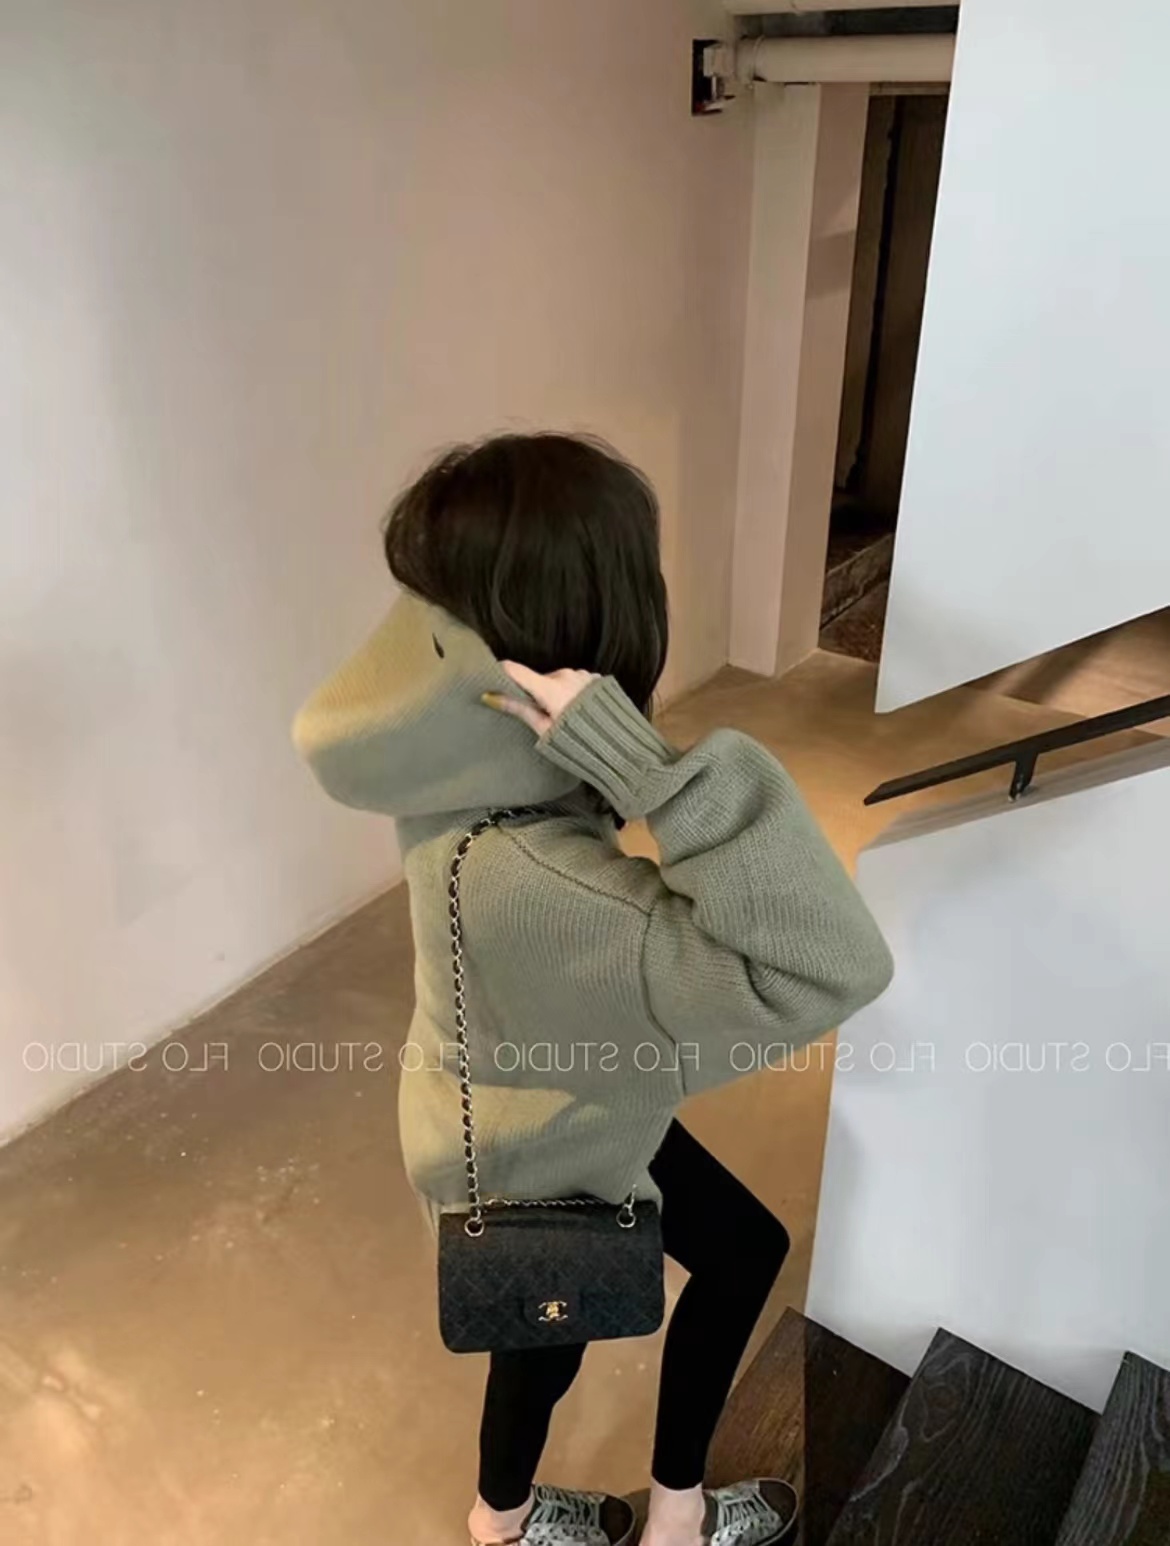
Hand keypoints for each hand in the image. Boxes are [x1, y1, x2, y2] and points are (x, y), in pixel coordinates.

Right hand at [483, 662, 597, 736]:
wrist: (619, 747)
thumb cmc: (578, 743)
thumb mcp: (544, 729)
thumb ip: (519, 709)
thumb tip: (490, 697)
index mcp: (551, 688)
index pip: (516, 670)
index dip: (502, 673)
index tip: (494, 680)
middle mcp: (567, 675)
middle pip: (540, 679)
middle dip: (537, 694)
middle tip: (542, 715)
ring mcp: (584, 676)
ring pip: (559, 681)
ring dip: (557, 693)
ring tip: (565, 717)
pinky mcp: (597, 680)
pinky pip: (577, 682)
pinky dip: (573, 693)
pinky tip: (580, 711)